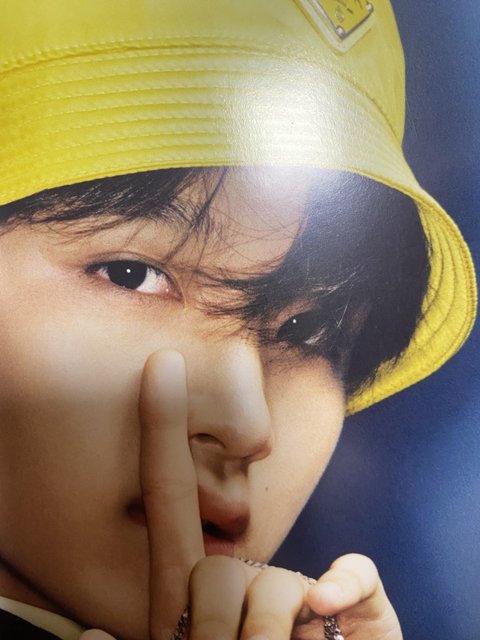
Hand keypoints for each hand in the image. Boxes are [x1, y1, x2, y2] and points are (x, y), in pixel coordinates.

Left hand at [80, 350, 401, 639]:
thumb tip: (91, 637)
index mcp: (194, 603)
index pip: (172, 499)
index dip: (162, 430)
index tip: (159, 366)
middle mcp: (249, 590)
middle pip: (214, 570)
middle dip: (212, 632)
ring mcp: (306, 600)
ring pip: (275, 590)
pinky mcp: (362, 615)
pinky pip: (357, 582)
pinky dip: (348, 597)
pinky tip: (334, 618)